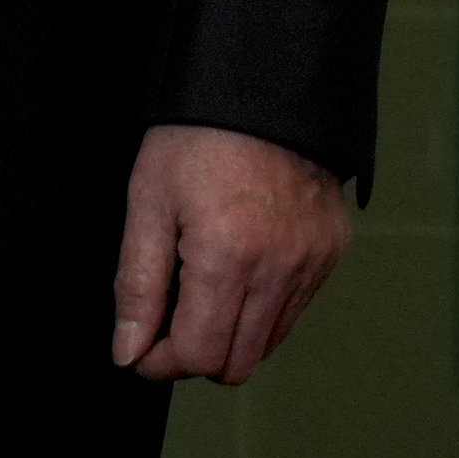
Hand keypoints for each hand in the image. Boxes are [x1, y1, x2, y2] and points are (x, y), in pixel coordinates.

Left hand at [114, 122, 352, 382]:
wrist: (262, 95)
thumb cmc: (192, 141)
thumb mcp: (146, 202)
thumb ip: (137, 284)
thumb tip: (128, 352)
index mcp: (227, 259)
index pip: (200, 353)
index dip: (161, 362)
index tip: (137, 347)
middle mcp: (280, 273)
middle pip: (236, 363)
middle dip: (191, 355)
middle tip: (161, 325)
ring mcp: (313, 267)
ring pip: (266, 344)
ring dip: (226, 337)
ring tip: (193, 295)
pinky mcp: (330, 257)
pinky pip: (292, 313)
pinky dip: (258, 314)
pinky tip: (231, 278)